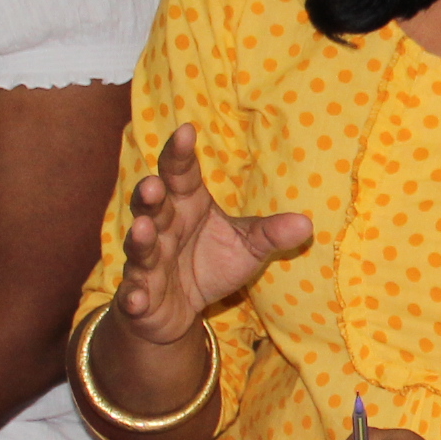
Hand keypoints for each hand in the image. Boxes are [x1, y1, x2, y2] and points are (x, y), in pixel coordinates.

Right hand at [110, 123, 309, 348]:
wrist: (179, 309)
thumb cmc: (211, 264)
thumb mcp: (246, 247)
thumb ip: (270, 234)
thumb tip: (306, 224)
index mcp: (186, 205)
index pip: (181, 174)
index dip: (179, 153)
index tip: (185, 130)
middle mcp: (162, 227)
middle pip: (153, 205)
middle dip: (150, 195)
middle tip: (153, 184)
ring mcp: (147, 262)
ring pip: (140, 247)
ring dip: (140, 238)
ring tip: (143, 229)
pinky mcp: (140, 295)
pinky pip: (134, 295)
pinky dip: (134, 297)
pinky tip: (135, 300)